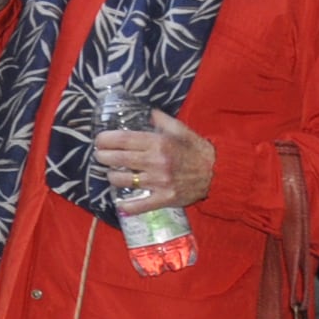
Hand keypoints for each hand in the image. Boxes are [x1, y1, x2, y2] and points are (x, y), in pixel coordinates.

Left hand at [96, 110, 215, 213]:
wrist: (219, 173)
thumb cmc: (198, 150)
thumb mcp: (182, 130)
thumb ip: (162, 121)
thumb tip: (148, 113)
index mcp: (158, 143)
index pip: (122, 140)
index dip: (105, 140)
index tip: (99, 141)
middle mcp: (156, 162)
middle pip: (117, 159)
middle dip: (103, 157)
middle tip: (101, 156)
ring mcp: (159, 182)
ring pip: (122, 180)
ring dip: (112, 176)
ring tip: (113, 173)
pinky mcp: (165, 198)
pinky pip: (139, 205)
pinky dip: (127, 205)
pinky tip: (121, 202)